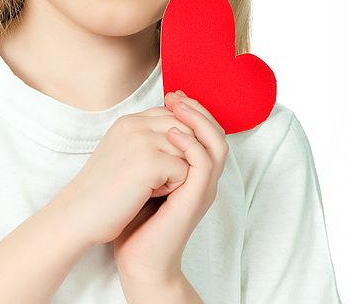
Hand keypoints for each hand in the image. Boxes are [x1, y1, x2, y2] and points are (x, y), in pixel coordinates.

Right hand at [54, 103, 197, 247]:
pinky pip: (185, 170)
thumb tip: (181, 136)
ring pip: (189, 150)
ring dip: (178, 172)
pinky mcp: (149, 163)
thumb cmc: (101, 192)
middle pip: (186, 129)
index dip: (179, 141)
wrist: (77, 216)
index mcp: (128, 121)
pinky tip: (149, 195)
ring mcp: (142, 141)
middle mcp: (135, 124)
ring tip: (152, 187)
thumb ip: (146, 140)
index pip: (172, 115)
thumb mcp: (123, 155)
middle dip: (183, 156)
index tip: (163, 166)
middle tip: (160, 179)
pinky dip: (173, 187)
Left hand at [113, 90, 229, 284]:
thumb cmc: (135, 220)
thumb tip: (140, 123)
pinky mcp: (195, 199)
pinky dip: (192, 144)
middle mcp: (203, 180)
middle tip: (176, 95)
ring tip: (177, 106)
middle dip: (198, 109)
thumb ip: (150, 154)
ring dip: (198, 121)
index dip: (193, 110)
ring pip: (217, 145)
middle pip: (217, 134)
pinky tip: (172, 134)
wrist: (137, 257)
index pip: (206, 133)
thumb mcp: (143, 177)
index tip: (171, 95)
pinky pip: (204, 164)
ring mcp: (202, 189)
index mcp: (193, 174)